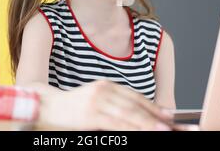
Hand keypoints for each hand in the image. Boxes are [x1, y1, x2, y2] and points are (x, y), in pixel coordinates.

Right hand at [35, 80, 176, 129]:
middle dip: (157, 118)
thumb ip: (114, 106)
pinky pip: (115, 124)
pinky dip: (130, 130)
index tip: (170, 118)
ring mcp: (97, 101)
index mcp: (107, 86)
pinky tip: (141, 133)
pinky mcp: (90, 114)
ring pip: (129, 115)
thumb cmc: (72, 108)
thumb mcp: (95, 102)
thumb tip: (138, 117)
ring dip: (148, 124)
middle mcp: (104, 90)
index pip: (136, 98)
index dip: (155, 109)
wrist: (45, 107)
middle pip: (136, 106)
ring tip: (164, 132)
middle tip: (174, 128)